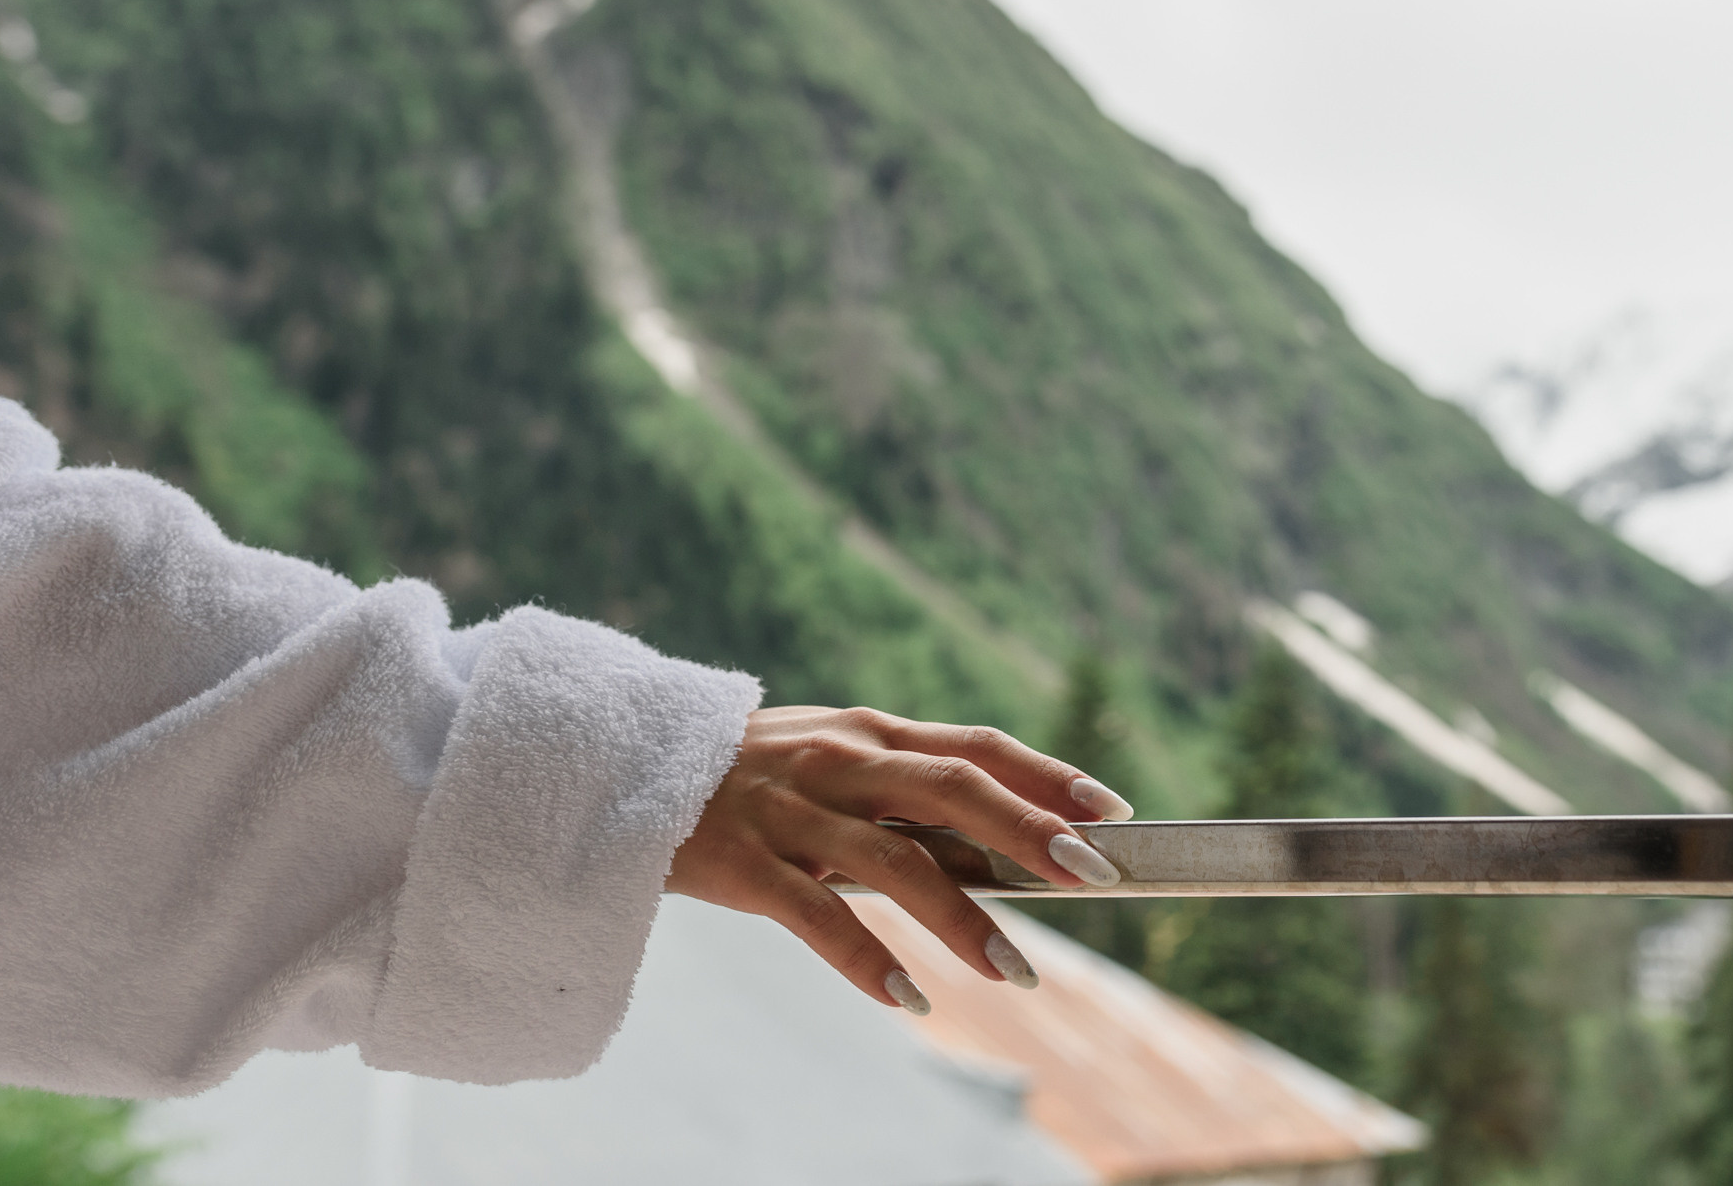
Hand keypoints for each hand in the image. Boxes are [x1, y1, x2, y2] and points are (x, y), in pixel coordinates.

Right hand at [665, 706, 1133, 1013]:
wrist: (622, 769)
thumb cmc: (748, 773)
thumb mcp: (829, 759)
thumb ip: (902, 788)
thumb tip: (995, 839)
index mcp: (870, 734)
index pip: (976, 748)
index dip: (1046, 777)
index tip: (1111, 811)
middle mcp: (842, 764)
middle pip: (952, 790)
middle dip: (1030, 834)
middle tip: (1093, 877)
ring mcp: (794, 814)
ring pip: (896, 863)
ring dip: (963, 920)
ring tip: (1018, 972)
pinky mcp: (747, 866)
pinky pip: (818, 917)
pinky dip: (868, 960)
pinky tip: (911, 998)